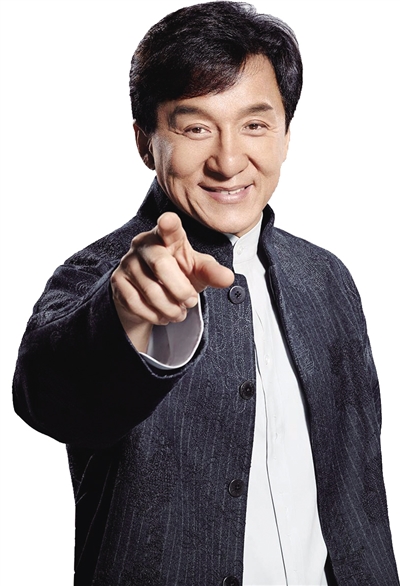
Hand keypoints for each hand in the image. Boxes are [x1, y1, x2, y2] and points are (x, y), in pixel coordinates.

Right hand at [111, 212, 233, 350]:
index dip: (168, 224)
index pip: (168, 227)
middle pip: (161, 265)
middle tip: (191, 301)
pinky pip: (137, 303)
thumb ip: (212, 273)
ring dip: (170, 308)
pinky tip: (163, 315)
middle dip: (180, 290)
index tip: (168, 221)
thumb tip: (228, 278)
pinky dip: (155, 315)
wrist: (152, 296)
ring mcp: (128, 262)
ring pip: (150, 290)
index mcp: (167, 236)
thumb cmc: (178, 274)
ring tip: (179, 312)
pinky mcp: (117, 281)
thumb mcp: (198, 272)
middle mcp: (144, 244)